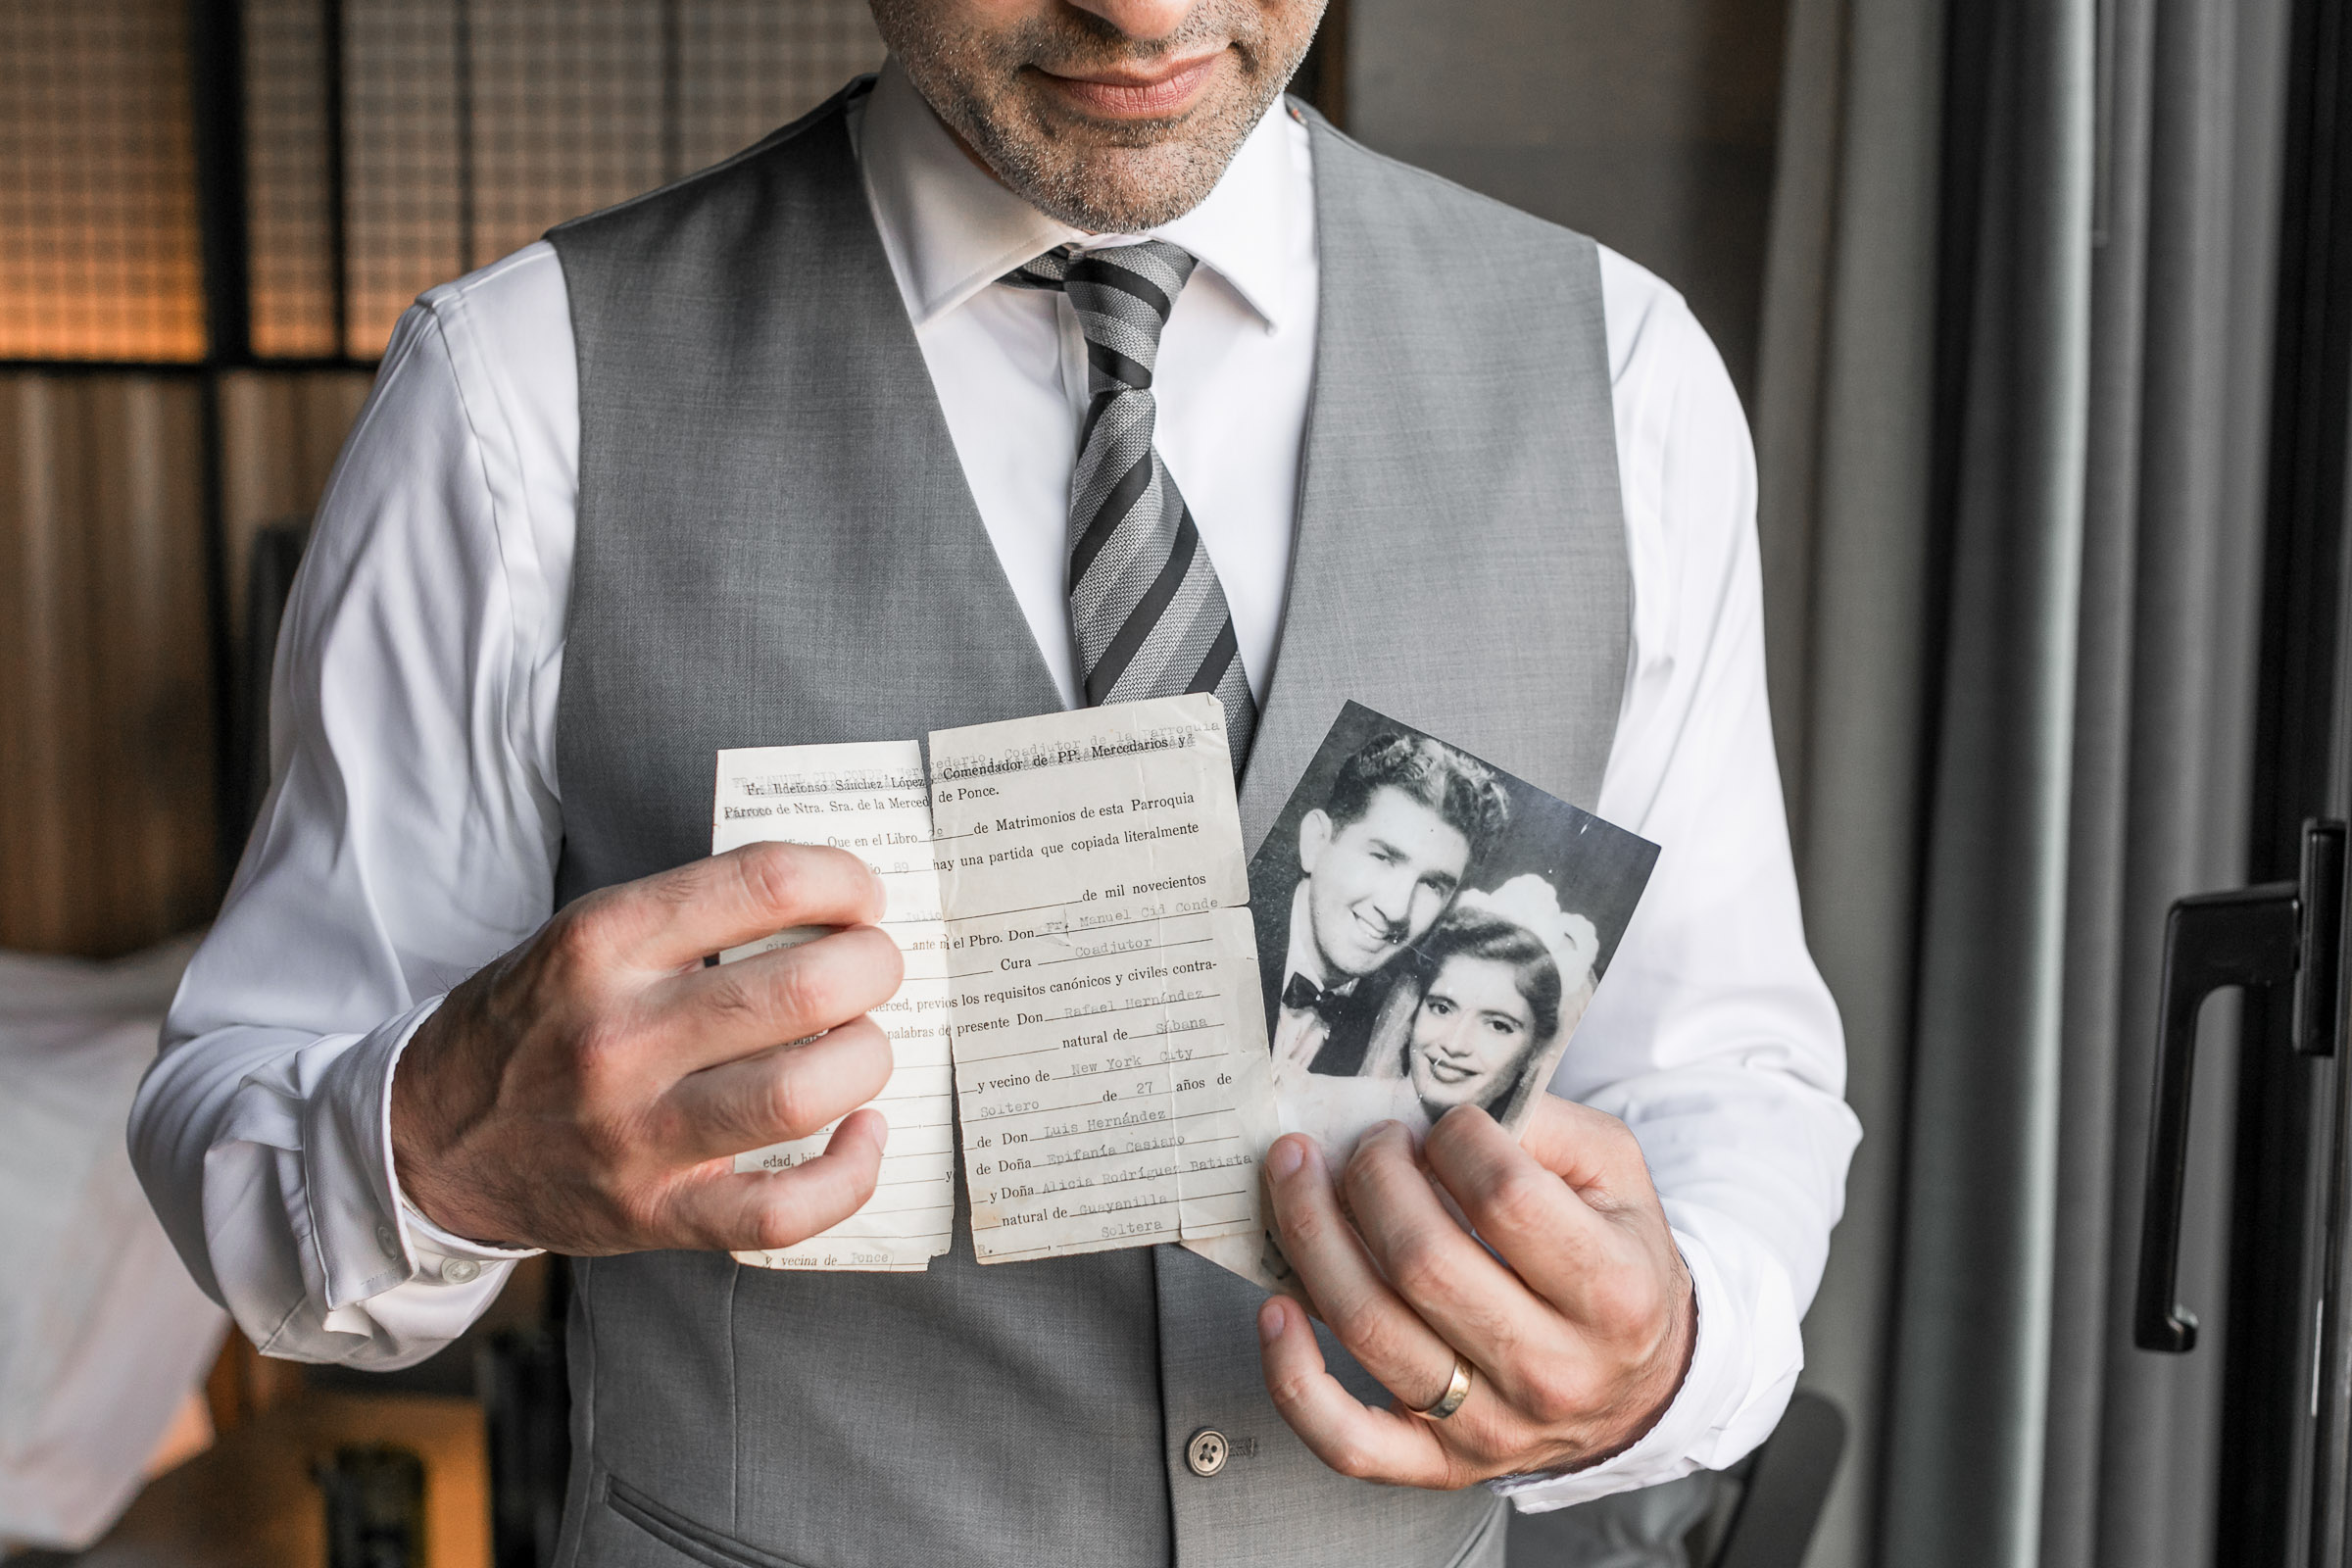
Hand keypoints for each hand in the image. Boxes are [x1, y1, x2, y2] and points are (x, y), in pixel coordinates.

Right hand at [390, 843, 903, 1254]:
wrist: (429, 1139)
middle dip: (874, 967)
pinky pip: (783, 1209)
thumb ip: (691, 918)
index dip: (842, 880)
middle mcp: (618, 1035)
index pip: (763, 883)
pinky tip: (863, 1131)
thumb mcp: (586, 938)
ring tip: (863, 1042)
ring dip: (868, 1059)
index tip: (861, 895)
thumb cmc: (535, 1024)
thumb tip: (830, 905)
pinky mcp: (655, 1213)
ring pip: (804, 1093)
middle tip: (875, 967)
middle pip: (806, 989)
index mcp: (602, 944)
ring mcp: (636, 1133)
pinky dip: (850, 1172)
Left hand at [1257, 1096, 1694, 1487]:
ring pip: (1370, 1329)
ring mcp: (1492, 1427)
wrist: (1641, 1385)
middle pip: (1422, 1261)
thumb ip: (1543, 1123)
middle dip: (1370, 1177)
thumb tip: (1439, 1100)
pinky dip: (1294, 1378)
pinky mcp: (1439, 1465)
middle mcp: (1554, 1369)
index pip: (1506, 1198)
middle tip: (1364, 1142)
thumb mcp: (1615, 1176)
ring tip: (1295, 1176)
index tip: (1441, 1122)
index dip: (1455, 1139)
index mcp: (1613, 1291)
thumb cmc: (1616, 1264)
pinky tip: (1275, 1309)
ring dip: (1311, 1237)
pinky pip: (1346, 1440)